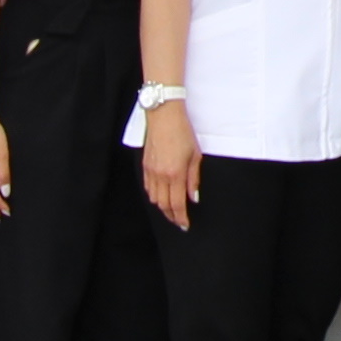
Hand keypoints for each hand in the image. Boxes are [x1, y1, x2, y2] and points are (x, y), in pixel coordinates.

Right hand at [139, 101, 203, 229]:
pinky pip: (148, 187)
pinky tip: (161, 196)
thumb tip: (193, 198)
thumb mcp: (195, 155)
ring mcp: (150, 171)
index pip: (177, 204)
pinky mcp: (145, 165)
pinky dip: (154, 196)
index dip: (181, 218)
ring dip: (163, 207)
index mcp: (175, 174)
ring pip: (154, 198)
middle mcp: (160, 175)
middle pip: (163, 205)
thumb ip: (193, 179)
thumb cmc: (182, 132)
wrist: (164, 115)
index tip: (185, 225)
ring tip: (172, 210)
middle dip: (171, 216)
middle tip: (179, 221)